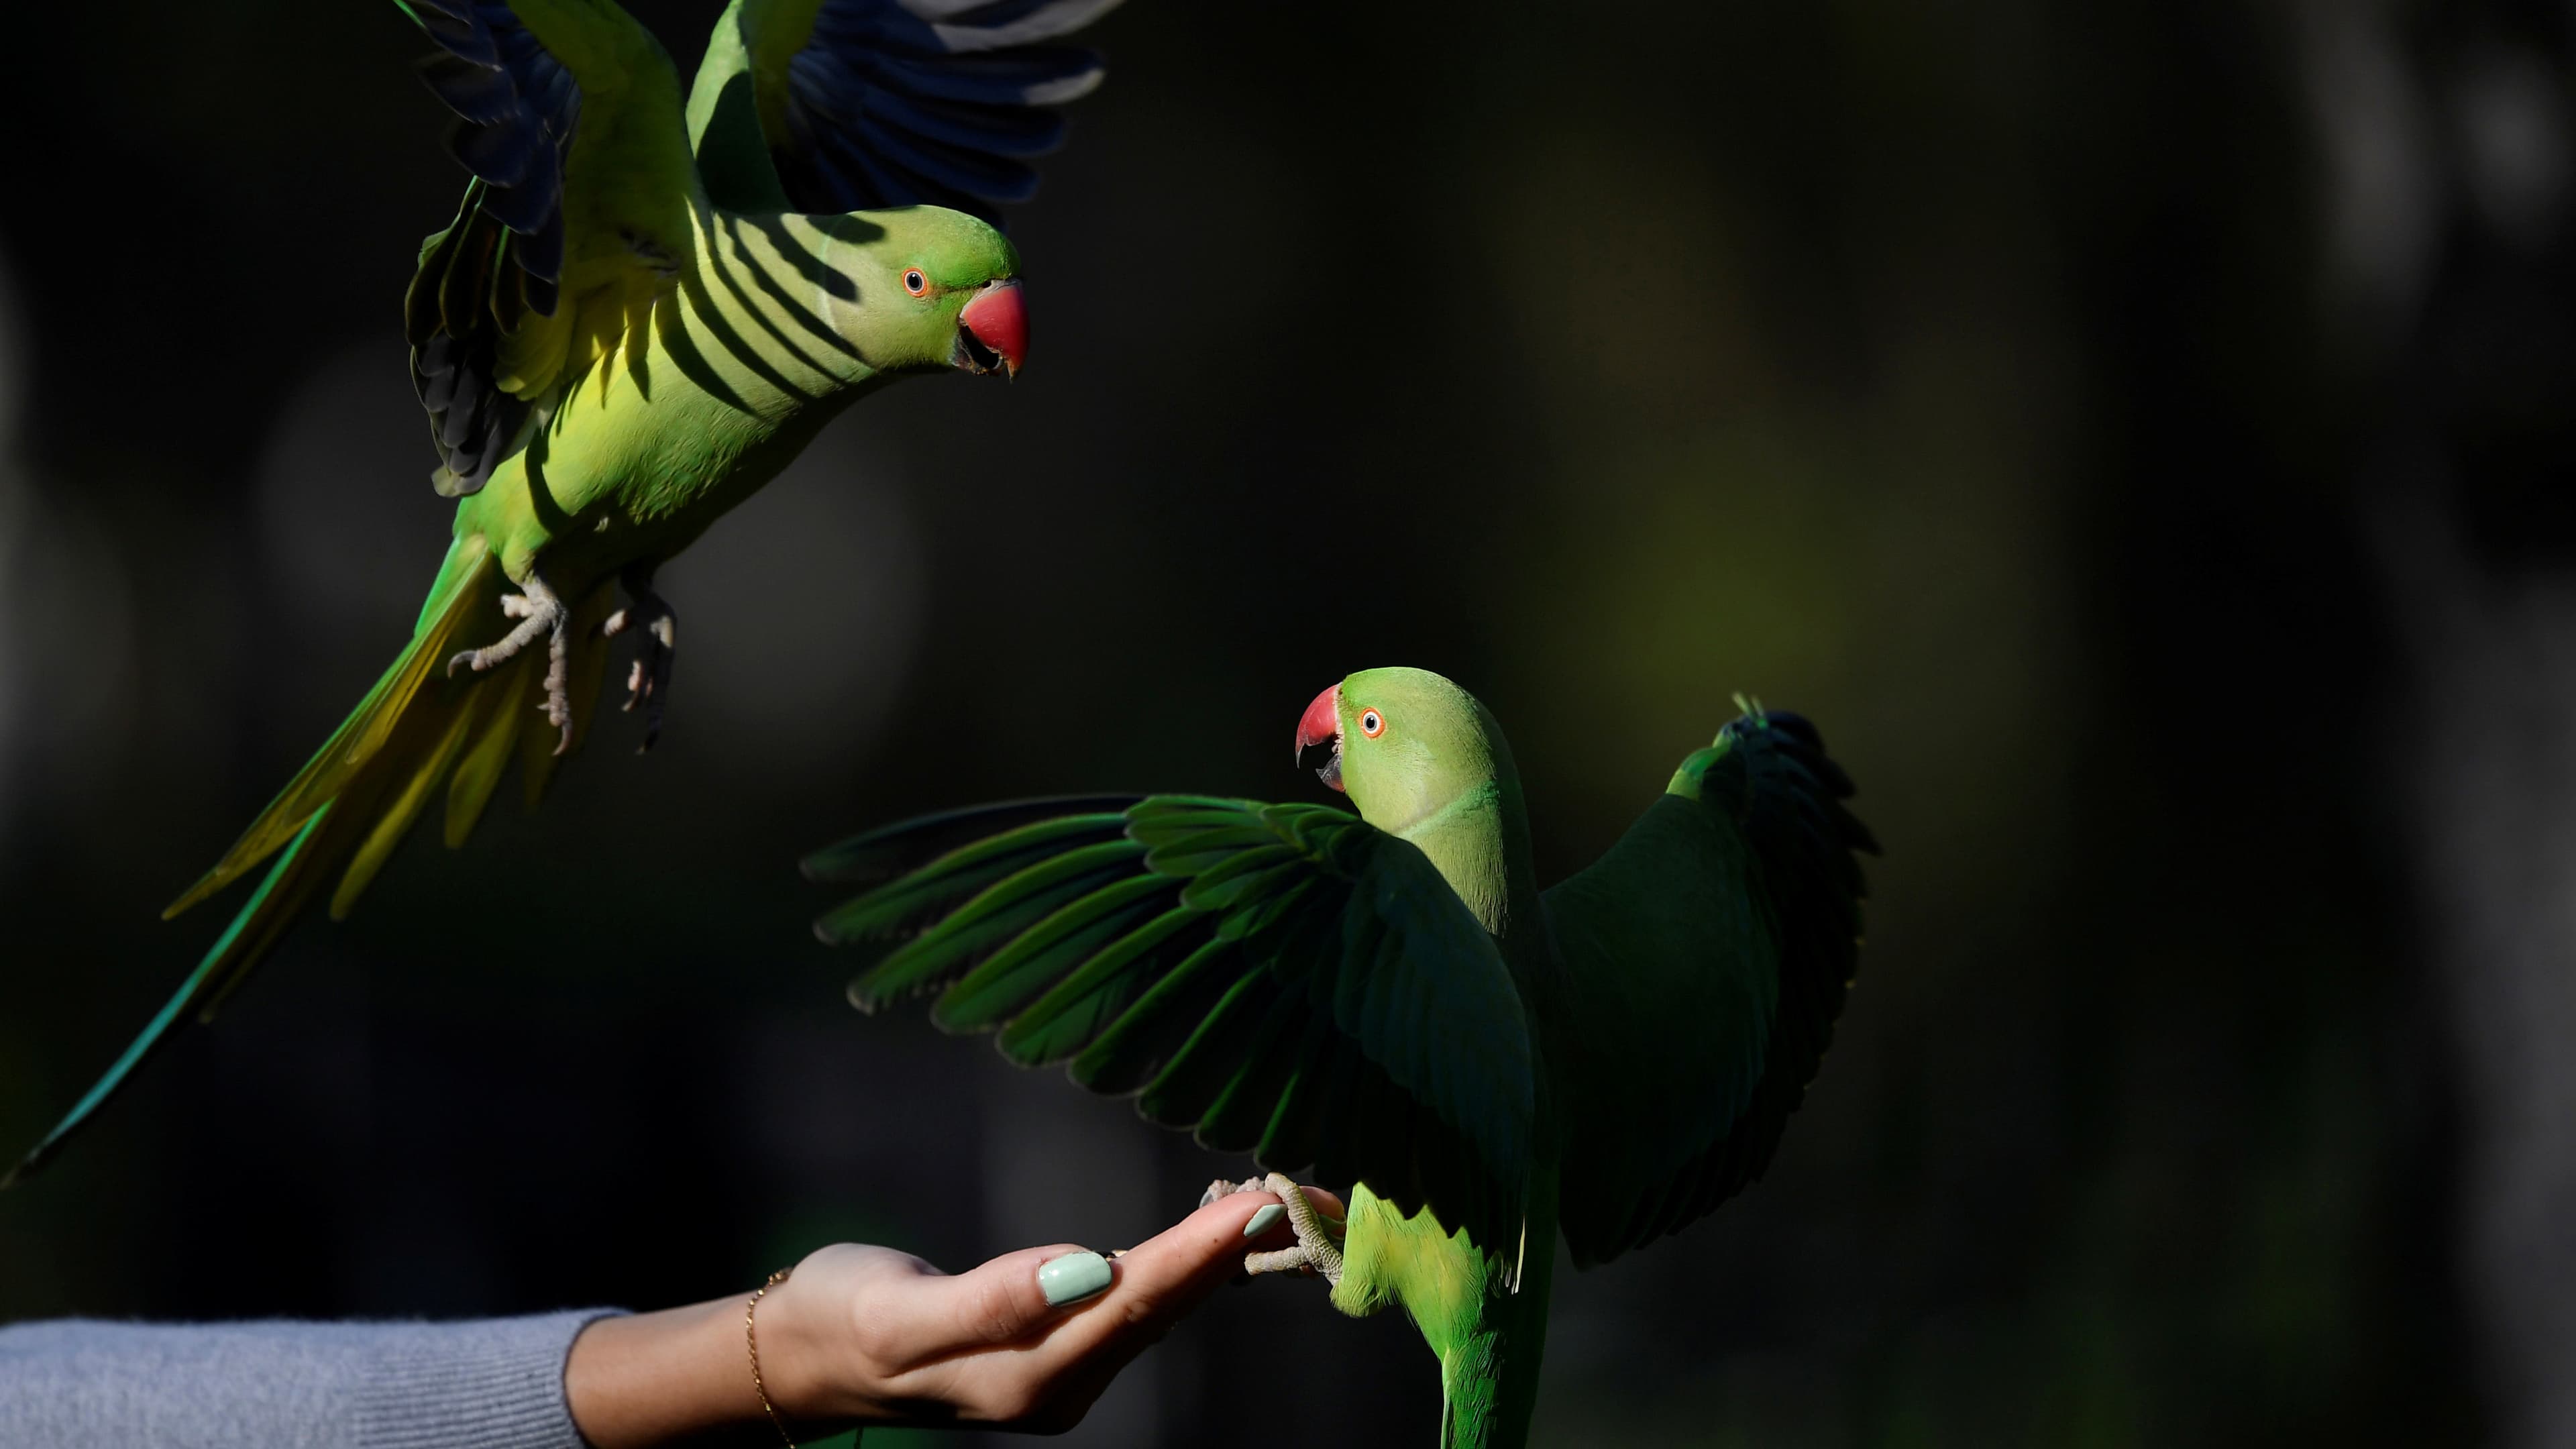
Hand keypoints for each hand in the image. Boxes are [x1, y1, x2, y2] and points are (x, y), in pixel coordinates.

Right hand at [566, 1184, 1342, 1446]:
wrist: (805, 1357)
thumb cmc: (843, 1320)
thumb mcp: (899, 1314)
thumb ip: (991, 1301)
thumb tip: (1083, 1272)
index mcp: (1028, 1377)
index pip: (1137, 1301)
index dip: (1204, 1251)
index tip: (1263, 1201)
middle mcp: (1059, 1384)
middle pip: (1164, 1307)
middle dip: (1236, 1249)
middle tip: (1306, 1190)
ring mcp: (1060, 1372)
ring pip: (1158, 1306)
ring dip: (1220, 1255)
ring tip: (1278, 1200)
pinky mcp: (1054, 1348)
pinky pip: (1137, 1302)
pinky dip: (1181, 1261)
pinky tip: (1211, 1232)